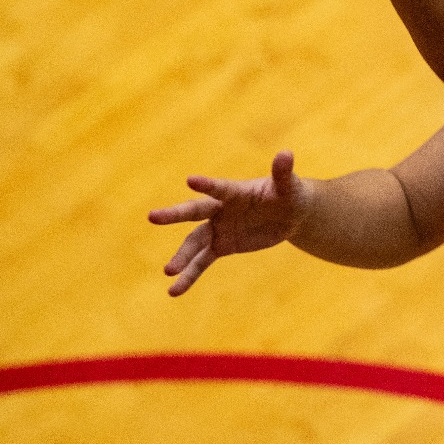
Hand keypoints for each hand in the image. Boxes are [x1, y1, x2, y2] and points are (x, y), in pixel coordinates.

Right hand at [149, 151, 312, 295]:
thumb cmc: (289, 194)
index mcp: (235, 191)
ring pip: (194, 243)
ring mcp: (218, 228)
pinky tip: (174, 290)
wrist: (288, 215)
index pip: (219, 188)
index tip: (191, 180)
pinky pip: (202, 262)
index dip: (207, 184)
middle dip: (175, 214)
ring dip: (182, 257)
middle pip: (194, 211)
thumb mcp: (290, 187)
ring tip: (168, 271)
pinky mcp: (222, 246)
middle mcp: (220, 209)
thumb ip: (283, 172)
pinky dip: (189, 276)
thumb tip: (286, 153)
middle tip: (153, 217)